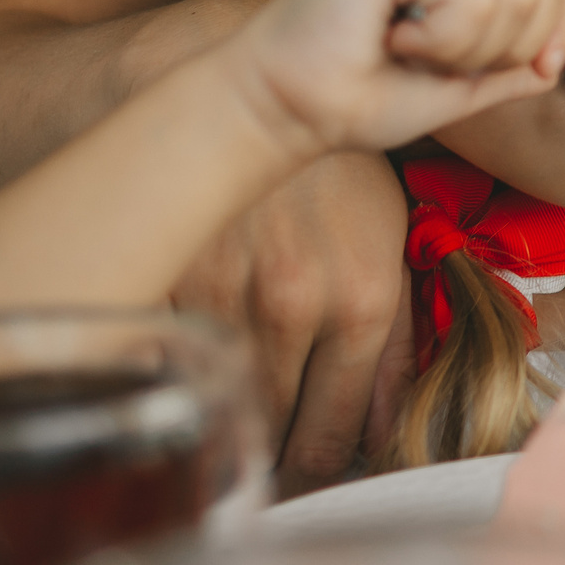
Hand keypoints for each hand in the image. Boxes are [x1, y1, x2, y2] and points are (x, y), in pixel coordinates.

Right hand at [167, 149, 411, 494]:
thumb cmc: (335, 175)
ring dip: (235, 423)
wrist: (265, 94)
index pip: (337, 436)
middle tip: (278, 457)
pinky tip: (194, 371)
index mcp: (360, 300)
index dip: (327, 467)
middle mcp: (294, 303)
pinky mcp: (167, 277)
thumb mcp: (391, 245)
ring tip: (243, 415)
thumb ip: (398, 344)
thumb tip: (387, 434)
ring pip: (224, 406)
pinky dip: (180, 380)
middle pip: (278, 434)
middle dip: (280, 456)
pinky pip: (168, 364)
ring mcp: (224, 293)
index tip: (318, 470)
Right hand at [227, 0, 564, 159]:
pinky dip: (439, 39)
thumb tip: (556, 56)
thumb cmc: (360, 96)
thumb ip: (511, 68)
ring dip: (462, 50)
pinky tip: (391, 33)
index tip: (519, 72)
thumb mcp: (459, 88)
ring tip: (406, 46)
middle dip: (502, 52)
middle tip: (432, 59)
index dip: (557, 35)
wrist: (287, 105)